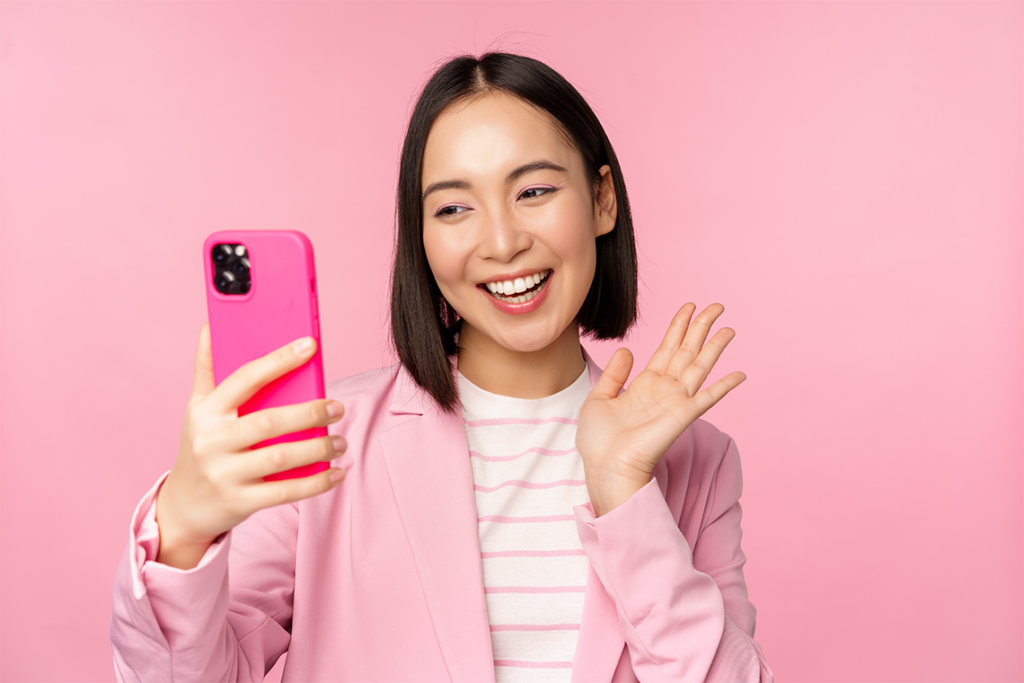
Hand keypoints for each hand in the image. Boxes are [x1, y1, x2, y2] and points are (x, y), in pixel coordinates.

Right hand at [155, 324, 346, 568]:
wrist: (181, 508)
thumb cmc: (200, 448)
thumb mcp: (196, 410)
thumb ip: (206, 369)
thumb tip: (210, 326)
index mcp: (206, 412)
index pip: (245, 378)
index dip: (279, 360)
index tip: (310, 345)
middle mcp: (212, 442)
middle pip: (269, 421)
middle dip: (309, 413)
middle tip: (337, 407)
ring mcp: (224, 474)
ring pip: (279, 457)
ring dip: (317, 448)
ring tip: (340, 442)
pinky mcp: (239, 502)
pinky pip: (284, 491)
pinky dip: (315, 483)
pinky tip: (335, 473)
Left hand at [576, 303, 744, 515]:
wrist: (606, 466)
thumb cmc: (599, 441)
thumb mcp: (599, 398)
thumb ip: (615, 374)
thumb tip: (626, 350)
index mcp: (645, 384)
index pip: (667, 348)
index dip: (678, 326)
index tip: (689, 307)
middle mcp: (665, 389)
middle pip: (687, 351)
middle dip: (701, 327)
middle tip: (716, 306)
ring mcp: (676, 401)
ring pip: (700, 365)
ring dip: (715, 347)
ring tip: (728, 327)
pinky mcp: (683, 415)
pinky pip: (708, 397)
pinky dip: (725, 386)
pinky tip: (740, 374)